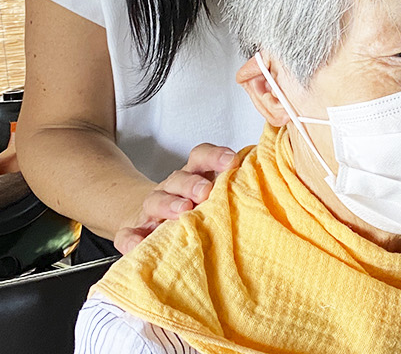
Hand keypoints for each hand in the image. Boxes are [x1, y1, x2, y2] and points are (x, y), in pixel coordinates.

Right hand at [114, 143, 236, 253]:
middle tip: (206, 191)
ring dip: (167, 204)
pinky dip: (131, 239)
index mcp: (194, 177)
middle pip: (179, 178)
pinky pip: (128, 235)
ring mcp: (151, 211)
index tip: (231, 161)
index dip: (214, 156)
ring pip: (154, 200)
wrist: (152, 223)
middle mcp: (172, 190)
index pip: (200, 157)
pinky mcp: (135, 233)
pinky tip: (137, 245)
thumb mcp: (215, 196)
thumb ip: (236, 189)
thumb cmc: (195, 210)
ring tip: (181, 211)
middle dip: (192, 183)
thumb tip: (273, 182)